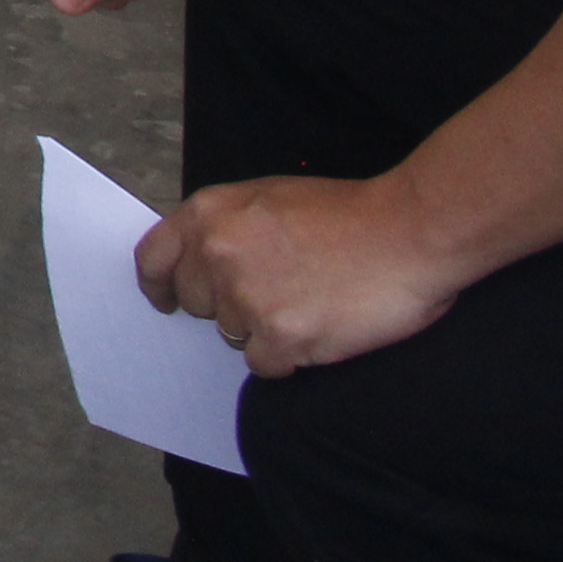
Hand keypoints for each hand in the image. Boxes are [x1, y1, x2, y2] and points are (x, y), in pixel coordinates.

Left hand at [143, 173, 472, 374]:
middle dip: (228, 305)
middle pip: (197, 303)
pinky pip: (265, 364)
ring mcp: (247, 297)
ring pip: (233, 335)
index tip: (166, 301)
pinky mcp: (282, 335)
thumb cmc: (348, 214)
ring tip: (309, 303)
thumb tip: (201, 264)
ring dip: (264, 330)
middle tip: (275, 295)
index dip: (159, 284)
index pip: (153, 259)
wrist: (409, 232)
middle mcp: (217, 254)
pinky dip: (289, 356)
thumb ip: (225, 228)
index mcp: (208, 214)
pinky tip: (320, 329)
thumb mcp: (266, 199)